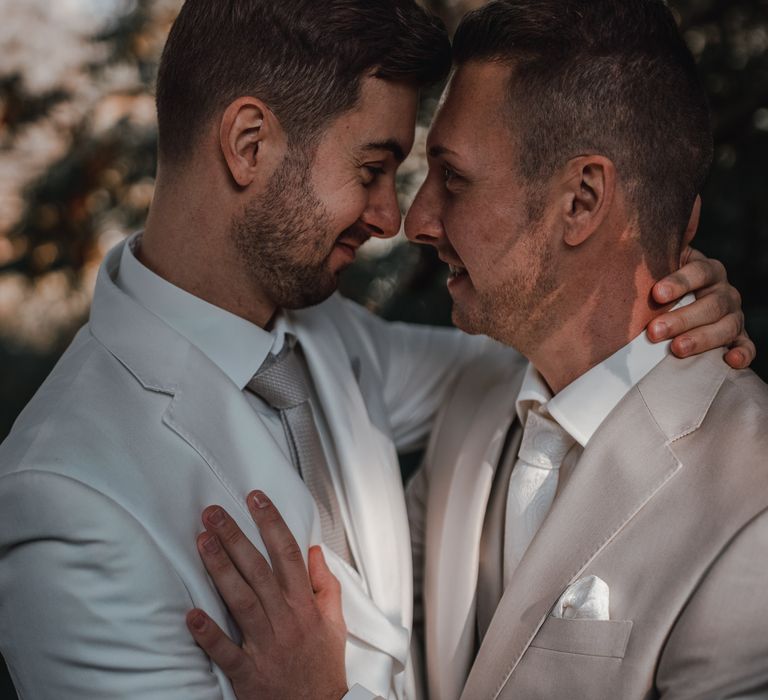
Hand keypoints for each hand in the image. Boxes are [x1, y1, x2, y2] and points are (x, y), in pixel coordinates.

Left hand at [186, 491, 347, 699]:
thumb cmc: (323, 666)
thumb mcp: (335, 622)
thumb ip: (325, 585)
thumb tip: (315, 551)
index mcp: (304, 605)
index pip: (288, 554)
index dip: (272, 523)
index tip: (256, 498)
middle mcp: (285, 619)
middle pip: (258, 570)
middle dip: (236, 537)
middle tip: (213, 513)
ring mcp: (266, 645)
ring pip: (241, 601)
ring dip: (220, 570)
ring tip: (202, 542)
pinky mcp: (249, 673)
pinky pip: (227, 652)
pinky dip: (209, 634)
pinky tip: (191, 614)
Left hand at [647, 248, 754, 368]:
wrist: (674, 304)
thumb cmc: (659, 284)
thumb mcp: (658, 265)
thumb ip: (653, 249)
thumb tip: (642, 210)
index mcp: (707, 270)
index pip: (699, 272)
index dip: (679, 282)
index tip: (656, 294)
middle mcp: (723, 291)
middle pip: (711, 304)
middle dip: (682, 319)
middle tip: (654, 331)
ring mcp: (732, 315)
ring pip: (726, 326)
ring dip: (703, 339)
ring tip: (677, 349)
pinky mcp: (737, 338)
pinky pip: (747, 346)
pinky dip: (742, 354)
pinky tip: (729, 361)